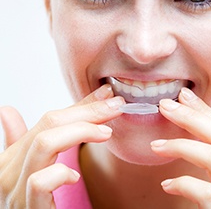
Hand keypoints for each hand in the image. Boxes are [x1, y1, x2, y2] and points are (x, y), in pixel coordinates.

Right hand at [0, 84, 123, 207]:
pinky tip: (75, 176)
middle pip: (49, 123)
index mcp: (12, 155)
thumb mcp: (36, 166)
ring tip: (106, 133)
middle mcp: (8, 169)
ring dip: (81, 132)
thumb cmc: (37, 202)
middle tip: (116, 106)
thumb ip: (30, 140)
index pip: (50, 118)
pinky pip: (40, 182)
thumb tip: (8, 109)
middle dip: (88, 111)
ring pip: (45, 143)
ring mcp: (15, 190)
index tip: (108, 95)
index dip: (82, 104)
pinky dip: (61, 173)